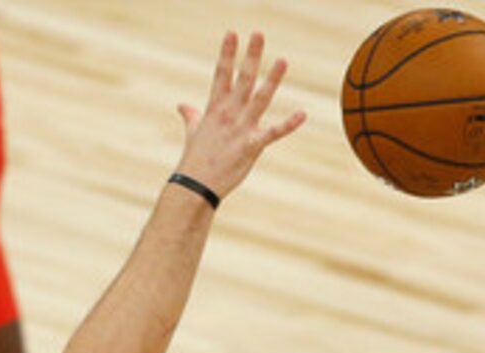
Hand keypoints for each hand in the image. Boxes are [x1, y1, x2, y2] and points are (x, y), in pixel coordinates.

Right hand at [174, 32, 304, 199]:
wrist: (195, 187)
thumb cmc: (195, 160)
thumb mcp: (193, 133)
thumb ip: (191, 116)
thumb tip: (182, 105)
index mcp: (215, 108)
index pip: (221, 75)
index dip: (227, 53)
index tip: (232, 33)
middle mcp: (228, 114)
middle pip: (243, 79)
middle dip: (251, 56)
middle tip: (259, 34)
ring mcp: (240, 129)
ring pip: (259, 99)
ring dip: (272, 80)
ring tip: (283, 61)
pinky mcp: (250, 147)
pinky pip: (272, 133)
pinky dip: (288, 124)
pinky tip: (302, 114)